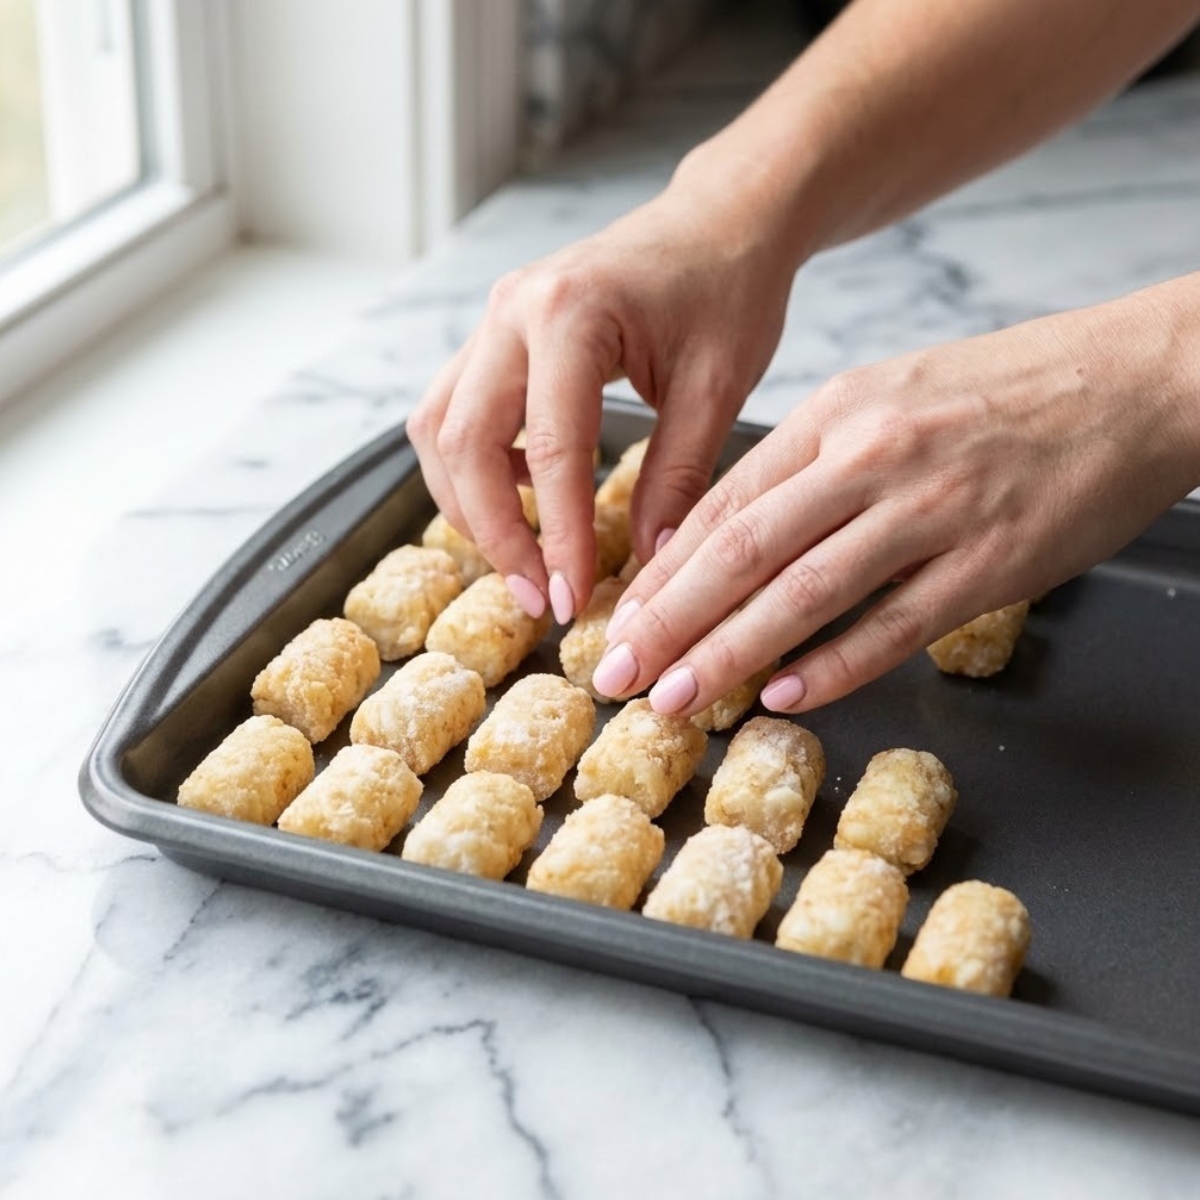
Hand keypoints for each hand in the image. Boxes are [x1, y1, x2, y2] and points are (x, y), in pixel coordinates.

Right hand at [405, 158, 801, 623]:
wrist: (720, 221)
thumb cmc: (728, 288)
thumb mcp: (718, 388)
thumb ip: (678, 478)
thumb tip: (648, 564)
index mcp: (570, 314)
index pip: (549, 449)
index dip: (555, 536)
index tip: (570, 598)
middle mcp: (512, 311)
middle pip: (463, 441)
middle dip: (494, 532)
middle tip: (537, 595)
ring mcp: (494, 320)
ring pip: (440, 429)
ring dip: (468, 503)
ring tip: (523, 559)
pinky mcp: (495, 336)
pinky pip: (454, 412)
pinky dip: (474, 467)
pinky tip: (523, 499)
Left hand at [594, 282, 1199, 713]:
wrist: (1138, 377)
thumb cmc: (1007, 390)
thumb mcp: (891, 395)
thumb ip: (815, 461)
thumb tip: (737, 535)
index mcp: (838, 413)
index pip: (723, 502)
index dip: (662, 570)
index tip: (620, 617)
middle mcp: (872, 456)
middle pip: (742, 551)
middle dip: (668, 620)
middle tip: (617, 673)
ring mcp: (931, 510)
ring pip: (804, 593)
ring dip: (730, 653)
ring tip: (677, 698)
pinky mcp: (990, 562)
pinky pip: (894, 626)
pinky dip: (834, 667)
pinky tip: (786, 698)